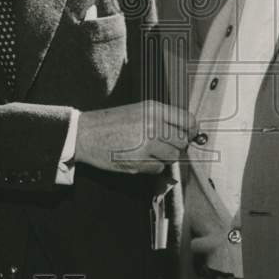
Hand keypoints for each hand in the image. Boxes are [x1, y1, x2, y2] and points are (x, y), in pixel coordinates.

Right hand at [76, 101, 196, 173]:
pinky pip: (158, 168)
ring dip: (165, 157)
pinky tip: (139, 158)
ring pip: (172, 157)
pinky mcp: (139, 163)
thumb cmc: (112, 122)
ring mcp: (147, 146)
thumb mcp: (139, 110)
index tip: (190, 135)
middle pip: (182, 142)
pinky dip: (152, 166)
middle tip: (166, 145)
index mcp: (154, 109)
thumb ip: (163, 118)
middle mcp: (153, 126)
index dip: (192, 130)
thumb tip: (187, 131)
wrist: (85, 134)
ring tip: (150, 151)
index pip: (188, 121)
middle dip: (177, 146)